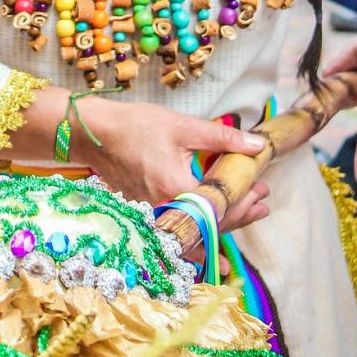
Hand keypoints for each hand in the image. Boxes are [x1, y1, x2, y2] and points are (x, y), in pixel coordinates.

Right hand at [82, 96, 269, 226]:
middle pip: (212, 224)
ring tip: (248, 211)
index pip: (221, 205)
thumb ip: (222, 139)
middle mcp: (165, 210)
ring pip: (197, 230)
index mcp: (176, 189)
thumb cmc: (135, 126)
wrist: (93, 133)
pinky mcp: (146, 213)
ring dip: (224, 220)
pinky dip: (199, 227)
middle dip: (241, 213)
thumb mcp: (182, 127)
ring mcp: (153, 215)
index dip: (246, 200)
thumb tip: (257, 145)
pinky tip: (212, 226)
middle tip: (263, 201)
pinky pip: (180, 228)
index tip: (263, 188)